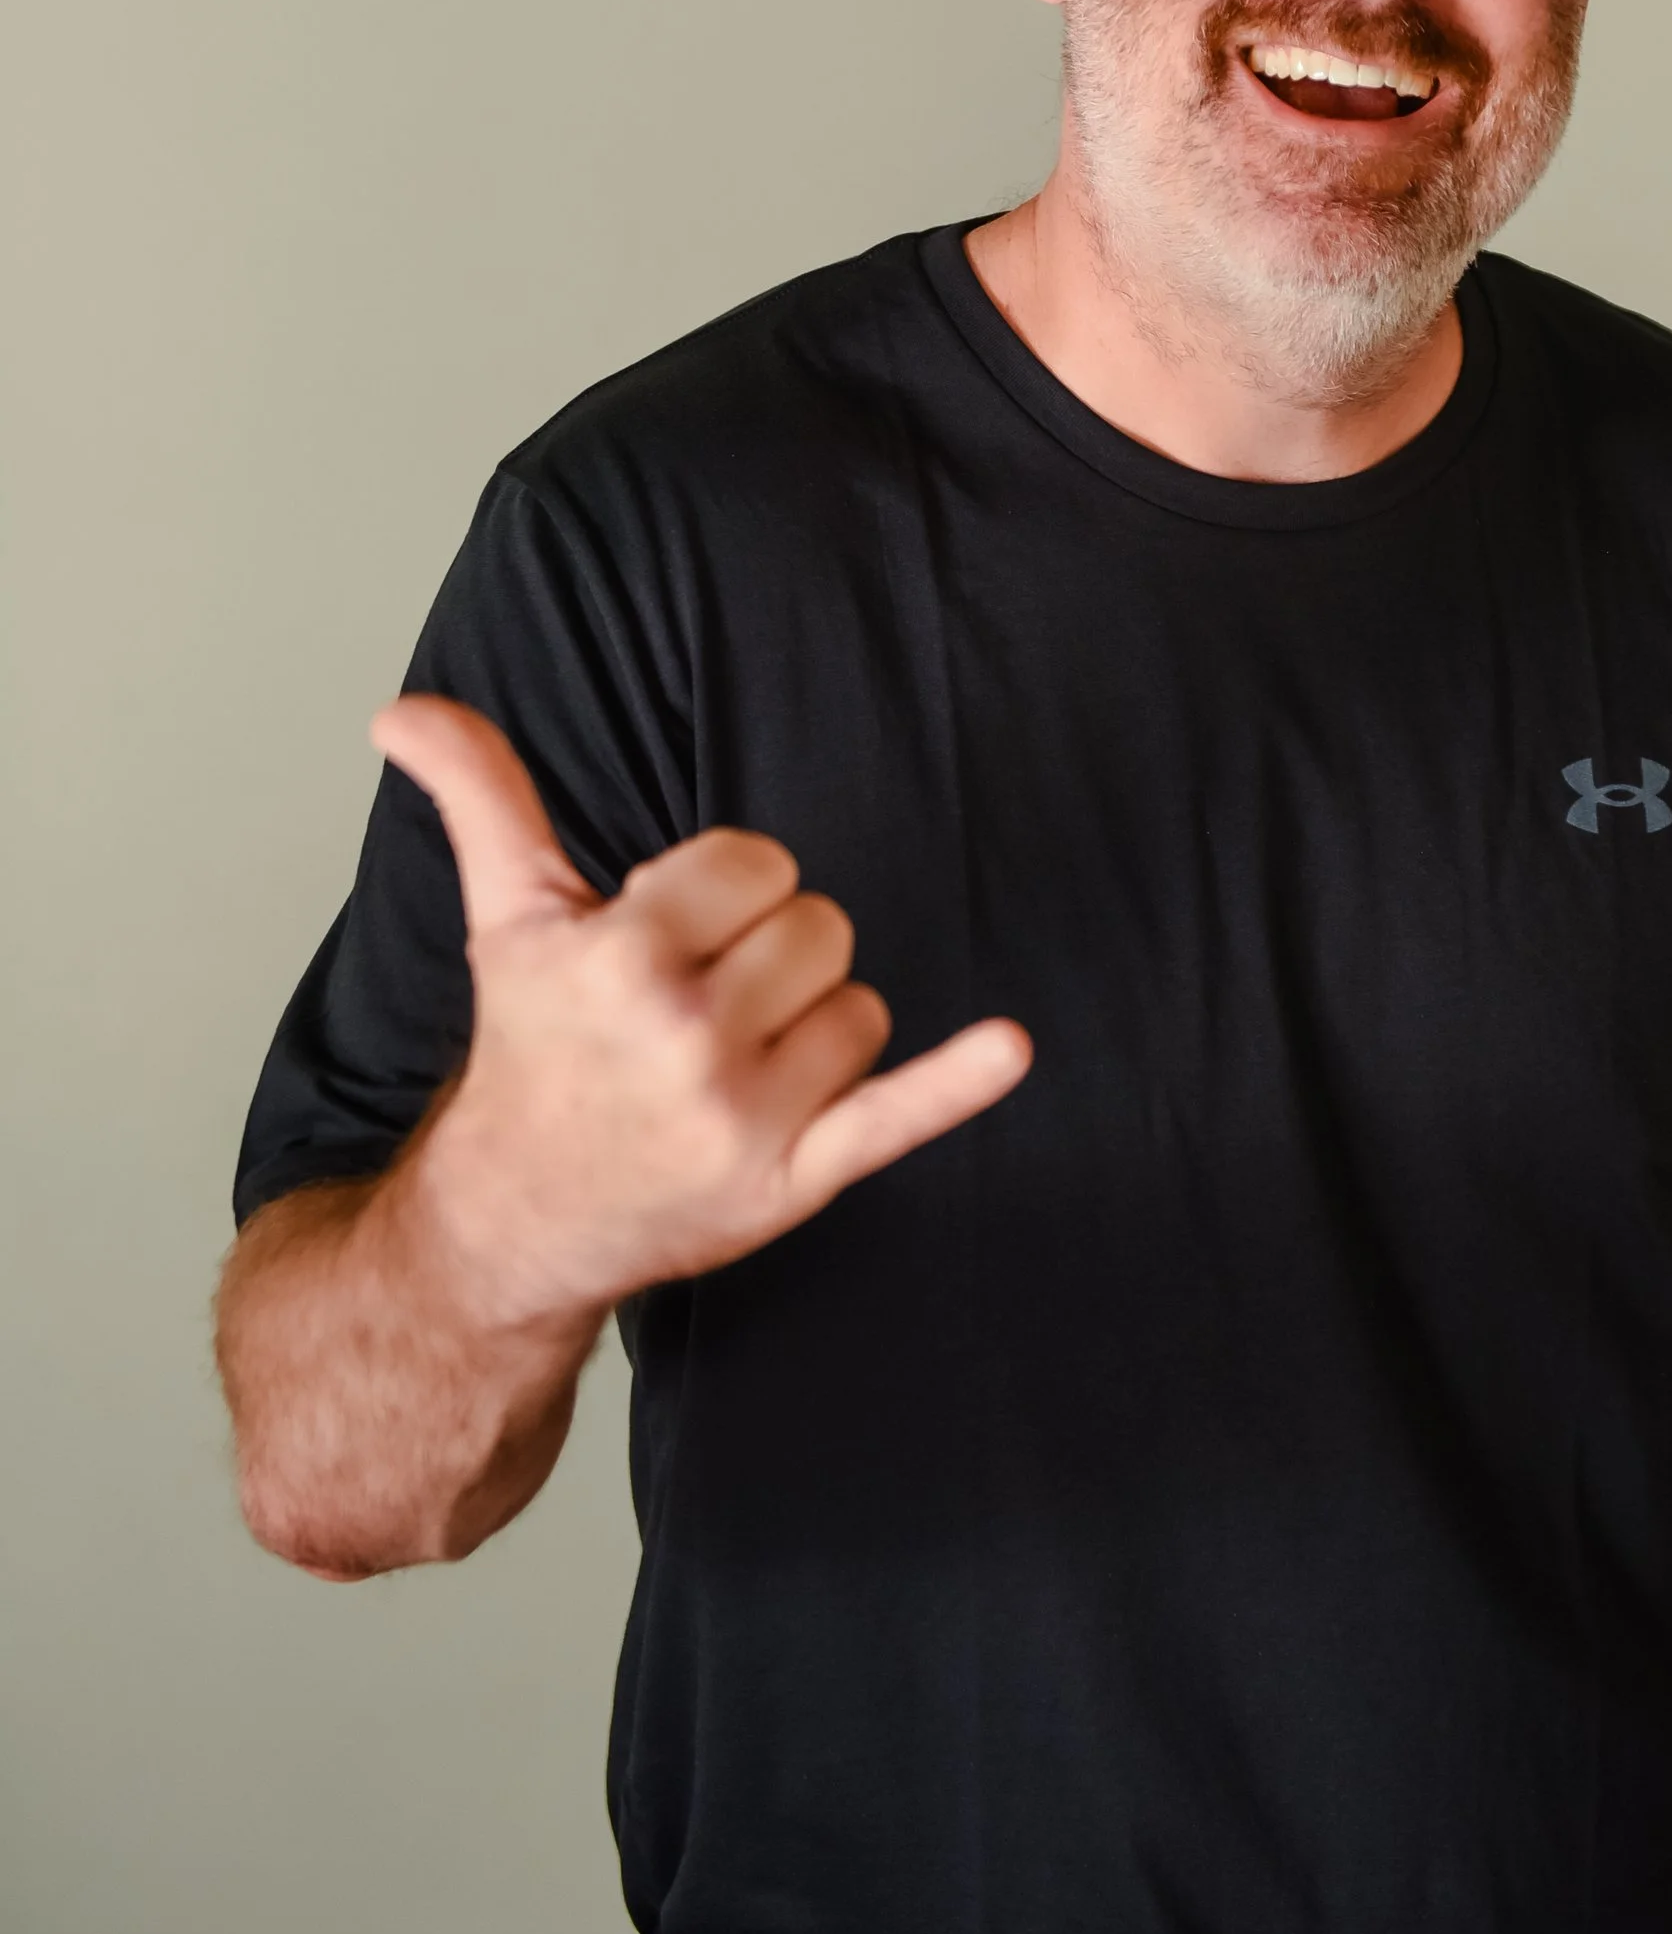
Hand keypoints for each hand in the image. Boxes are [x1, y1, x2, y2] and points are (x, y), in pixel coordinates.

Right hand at [372, 695, 1030, 1331]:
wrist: (515, 1224)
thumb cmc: (530, 1055)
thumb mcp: (504, 918)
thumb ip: (479, 795)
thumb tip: (401, 709)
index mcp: (622, 956)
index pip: (759, 863)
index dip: (726, 896)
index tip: (675, 944)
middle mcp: (683, 1036)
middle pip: (820, 928)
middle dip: (771, 959)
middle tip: (696, 1013)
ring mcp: (742, 1116)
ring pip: (861, 1004)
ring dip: (814, 1028)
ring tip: (730, 1067)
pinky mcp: (792, 1182)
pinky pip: (897, 1115)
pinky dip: (958, 1083)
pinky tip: (1010, 1047)